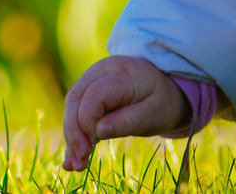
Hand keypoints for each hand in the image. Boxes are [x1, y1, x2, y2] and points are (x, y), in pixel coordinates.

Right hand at [61, 55, 189, 171]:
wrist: (164, 88)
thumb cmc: (161, 102)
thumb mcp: (153, 115)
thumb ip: (127, 121)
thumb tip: (97, 131)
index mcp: (121, 73)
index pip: (94, 95)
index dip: (87, 122)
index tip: (89, 150)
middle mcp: (101, 70)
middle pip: (76, 98)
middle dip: (73, 131)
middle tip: (80, 161)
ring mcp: (92, 77)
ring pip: (71, 105)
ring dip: (71, 135)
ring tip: (76, 164)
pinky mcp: (87, 89)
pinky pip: (75, 109)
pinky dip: (73, 133)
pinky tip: (72, 157)